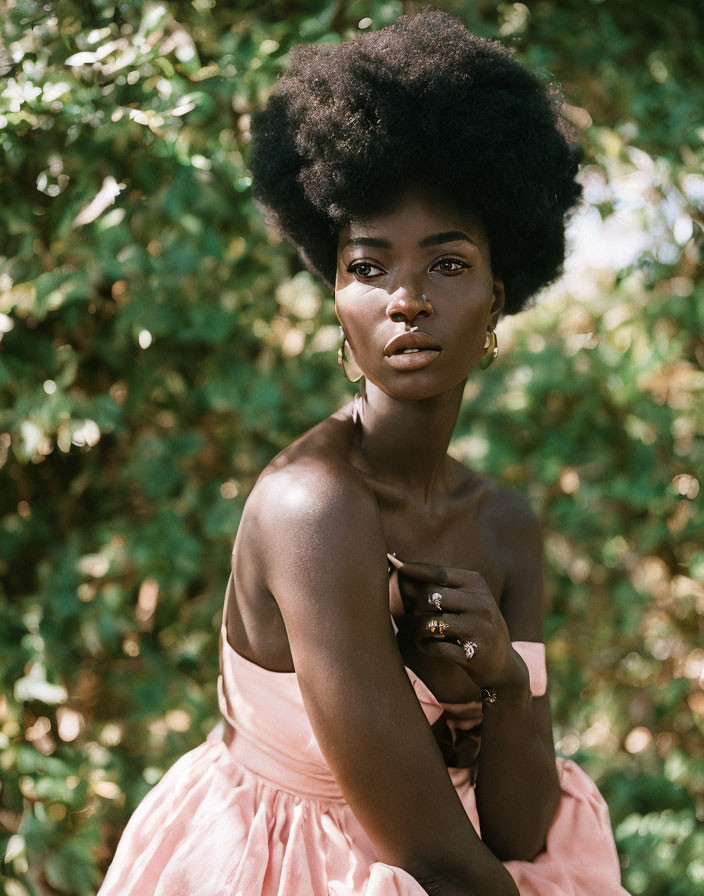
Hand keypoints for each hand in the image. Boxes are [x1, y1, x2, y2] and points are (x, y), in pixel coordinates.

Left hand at [393, 558, 528, 692]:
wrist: (502, 664)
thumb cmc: (473, 626)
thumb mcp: (464, 601)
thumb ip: (435, 587)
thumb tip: (397, 569)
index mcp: (476, 584)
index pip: (438, 572)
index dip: (412, 569)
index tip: (393, 563)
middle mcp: (480, 602)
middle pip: (429, 596)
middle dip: (413, 606)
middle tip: (411, 616)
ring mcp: (479, 628)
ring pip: (429, 622)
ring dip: (417, 630)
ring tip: (420, 633)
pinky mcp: (473, 653)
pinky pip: (435, 646)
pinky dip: (425, 646)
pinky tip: (428, 646)